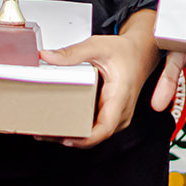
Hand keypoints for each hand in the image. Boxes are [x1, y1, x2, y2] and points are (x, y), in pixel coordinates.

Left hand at [40, 10, 159, 148]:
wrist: (141, 53)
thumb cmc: (125, 52)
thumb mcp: (98, 47)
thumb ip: (72, 53)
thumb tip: (47, 57)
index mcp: (120, 96)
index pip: (105, 128)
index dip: (85, 138)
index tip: (66, 138)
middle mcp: (121, 111)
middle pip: (95, 135)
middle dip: (69, 137)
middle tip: (44, 133)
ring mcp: (118, 117)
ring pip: (94, 135)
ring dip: (72, 136)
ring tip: (47, 131)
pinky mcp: (112, 117)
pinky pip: (95, 129)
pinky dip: (78, 129)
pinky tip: (62, 124)